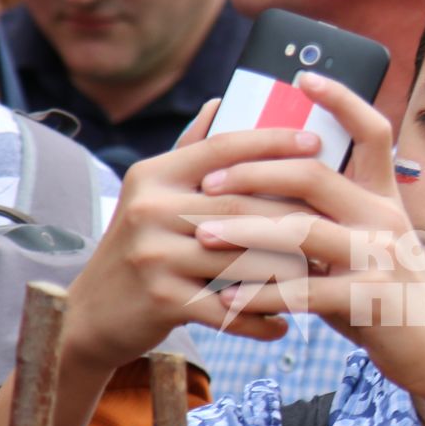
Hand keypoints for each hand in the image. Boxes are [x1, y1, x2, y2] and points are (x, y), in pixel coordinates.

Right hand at [64, 100, 326, 371]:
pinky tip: (284, 324)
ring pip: (241, 258)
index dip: (273, 141)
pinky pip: (226, 308)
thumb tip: (222, 101)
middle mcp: (150, 208)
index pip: (223, 148)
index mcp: (154, 175)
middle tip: (335, 220)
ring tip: (320, 274)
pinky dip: (258, 319)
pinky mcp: (160, 300)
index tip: (316, 142)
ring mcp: (153, 255)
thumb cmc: (138, 248)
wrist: (89, 314)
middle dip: (293, 215)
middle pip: (241, 204)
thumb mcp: (154, 195)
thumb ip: (192, 151)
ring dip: (285, 271)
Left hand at [192, 72, 424, 394]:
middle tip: (207, 182)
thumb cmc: (390, 297)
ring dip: (244, 233)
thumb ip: (330, 221)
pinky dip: (261, 295)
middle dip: (253, 173)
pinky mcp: (371, 301)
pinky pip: (304, 292)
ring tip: (202, 236)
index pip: (372, 132)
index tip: (302, 78)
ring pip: (300, 233)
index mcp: (385, 199)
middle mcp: (384, 219)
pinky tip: (228, 300)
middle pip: (313, 175)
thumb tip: (269, 194)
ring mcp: (380, 259)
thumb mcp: (368, 248)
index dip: (341, 100)